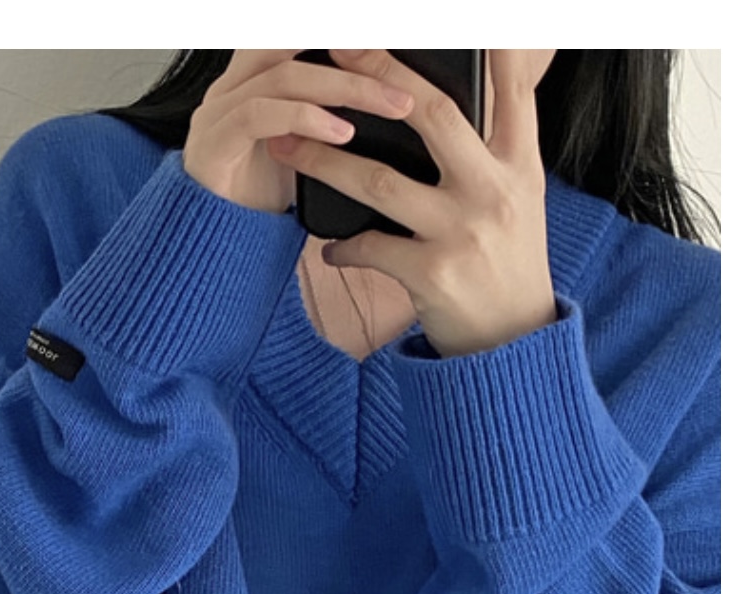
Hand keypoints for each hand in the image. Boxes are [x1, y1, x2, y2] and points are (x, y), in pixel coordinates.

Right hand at [182, 50, 416, 215]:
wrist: (215, 247)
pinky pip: (259, 114)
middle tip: (401, 68)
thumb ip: (329, 116)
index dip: (342, 34)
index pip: (295, 38)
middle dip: (352, 51)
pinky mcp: (211, 144)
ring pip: (283, 76)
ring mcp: (216, 113)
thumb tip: (391, 99)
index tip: (393, 42)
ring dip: (344, 88)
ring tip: (389, 106)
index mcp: (251, 81)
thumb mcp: (304, 150)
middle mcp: (230, 88)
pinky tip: (340, 134)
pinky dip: (305, 119)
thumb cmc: (259, 201)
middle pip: (291, 43)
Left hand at [267, 49, 558, 358]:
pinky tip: (328, 248)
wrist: (513, 345)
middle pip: (433, 114)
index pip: (509, 87)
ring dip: (324, 161)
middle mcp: (495, 190)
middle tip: (336, 47)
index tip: (431, 19)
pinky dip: (340, 246)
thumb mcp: (520, 200)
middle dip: (378, 74)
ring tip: (287, 145)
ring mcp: (462, 231)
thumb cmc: (507, 266)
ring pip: (379, 179)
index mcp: (520, 165)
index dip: (480, 46)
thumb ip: (494, 152)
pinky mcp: (432, 274)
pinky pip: (368, 247)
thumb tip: (452, 101)